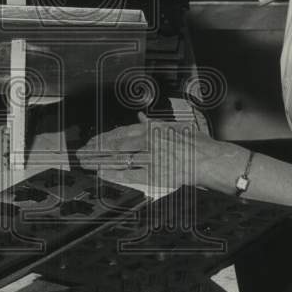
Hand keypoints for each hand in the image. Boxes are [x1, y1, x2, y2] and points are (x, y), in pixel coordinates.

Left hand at [76, 112, 227, 190]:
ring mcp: (150, 157)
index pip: (121, 132)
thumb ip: (155, 123)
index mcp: (152, 128)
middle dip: (97, 149)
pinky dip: (114, 174)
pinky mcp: (154, 173)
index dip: (104, 137)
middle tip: (81, 153)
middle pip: (116, 144)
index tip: (92, 141)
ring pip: (119, 158)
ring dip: (100, 160)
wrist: (209, 159)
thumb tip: (141, 117)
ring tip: (86, 164)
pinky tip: (102, 175)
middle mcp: (148, 140)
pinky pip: (130, 174)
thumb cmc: (195, 143)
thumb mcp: (174, 126)